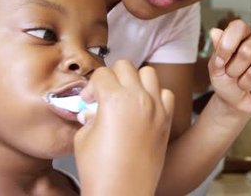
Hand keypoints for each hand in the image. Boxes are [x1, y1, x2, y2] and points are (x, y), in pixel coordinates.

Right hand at [73, 60, 174, 194]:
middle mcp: (138, 99)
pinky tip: (144, 108)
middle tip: (105, 94)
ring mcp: (156, 108)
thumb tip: (93, 108)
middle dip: (112, 76)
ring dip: (135, 80)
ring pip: (149, 73)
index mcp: (115, 99)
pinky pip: (166, 94)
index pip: (101, 74)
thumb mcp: (84, 136)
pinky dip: (156, 95)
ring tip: (126, 96)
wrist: (122, 191)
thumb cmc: (101, 170)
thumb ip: (89, 114)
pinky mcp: (166, 120)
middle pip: (125, 66)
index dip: (91, 86)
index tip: (88, 99)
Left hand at [207, 19, 250, 114]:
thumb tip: (215, 32)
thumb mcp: (216, 67)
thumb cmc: (226, 79)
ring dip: (245, 83)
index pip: (239, 27)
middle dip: (235, 69)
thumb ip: (217, 50)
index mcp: (244, 34)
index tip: (220, 61)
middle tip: (232, 74)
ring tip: (245, 82)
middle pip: (247, 50)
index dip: (227, 45)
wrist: (236, 101)